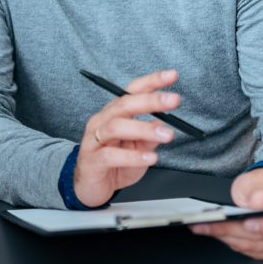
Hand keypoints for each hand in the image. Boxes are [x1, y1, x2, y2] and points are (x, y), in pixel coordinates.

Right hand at [73, 69, 179, 207]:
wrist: (89, 188)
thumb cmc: (113, 164)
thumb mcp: (137, 148)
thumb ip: (149, 136)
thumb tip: (165, 123)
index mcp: (113, 114)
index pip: (130, 91)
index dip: (150, 82)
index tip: (171, 76)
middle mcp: (102, 121)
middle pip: (123, 104)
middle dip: (150, 100)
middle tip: (173, 100)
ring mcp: (94, 140)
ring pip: (116, 127)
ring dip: (143, 128)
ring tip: (167, 135)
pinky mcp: (92, 160)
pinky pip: (111, 155)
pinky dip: (133, 156)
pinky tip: (150, 158)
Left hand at [190, 168, 262, 259]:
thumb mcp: (261, 177)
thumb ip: (256, 187)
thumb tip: (258, 201)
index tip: (248, 224)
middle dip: (232, 231)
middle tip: (206, 225)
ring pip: (257, 246)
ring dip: (229, 238)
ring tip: (204, 228)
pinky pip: (256, 252)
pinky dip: (235, 244)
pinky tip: (219, 235)